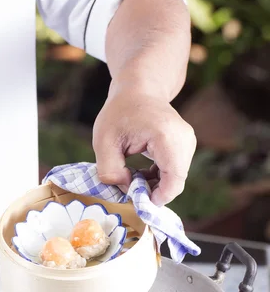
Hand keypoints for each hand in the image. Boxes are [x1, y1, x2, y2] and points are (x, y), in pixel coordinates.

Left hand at [92, 81, 195, 205]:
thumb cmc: (119, 113)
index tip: (137, 202)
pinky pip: (176, 172)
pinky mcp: (186, 145)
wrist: (137, 90)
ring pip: (176, 178)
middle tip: (129, 190)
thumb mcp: (103, 142)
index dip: (158, 198)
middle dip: (154, 192)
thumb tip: (126, 189)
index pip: (174, 180)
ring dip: (155, 185)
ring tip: (133, 177)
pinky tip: (141, 173)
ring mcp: (188, 141)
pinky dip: (159, 178)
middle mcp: (184, 138)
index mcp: (166, 136)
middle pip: (176, 181)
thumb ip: (110, 170)